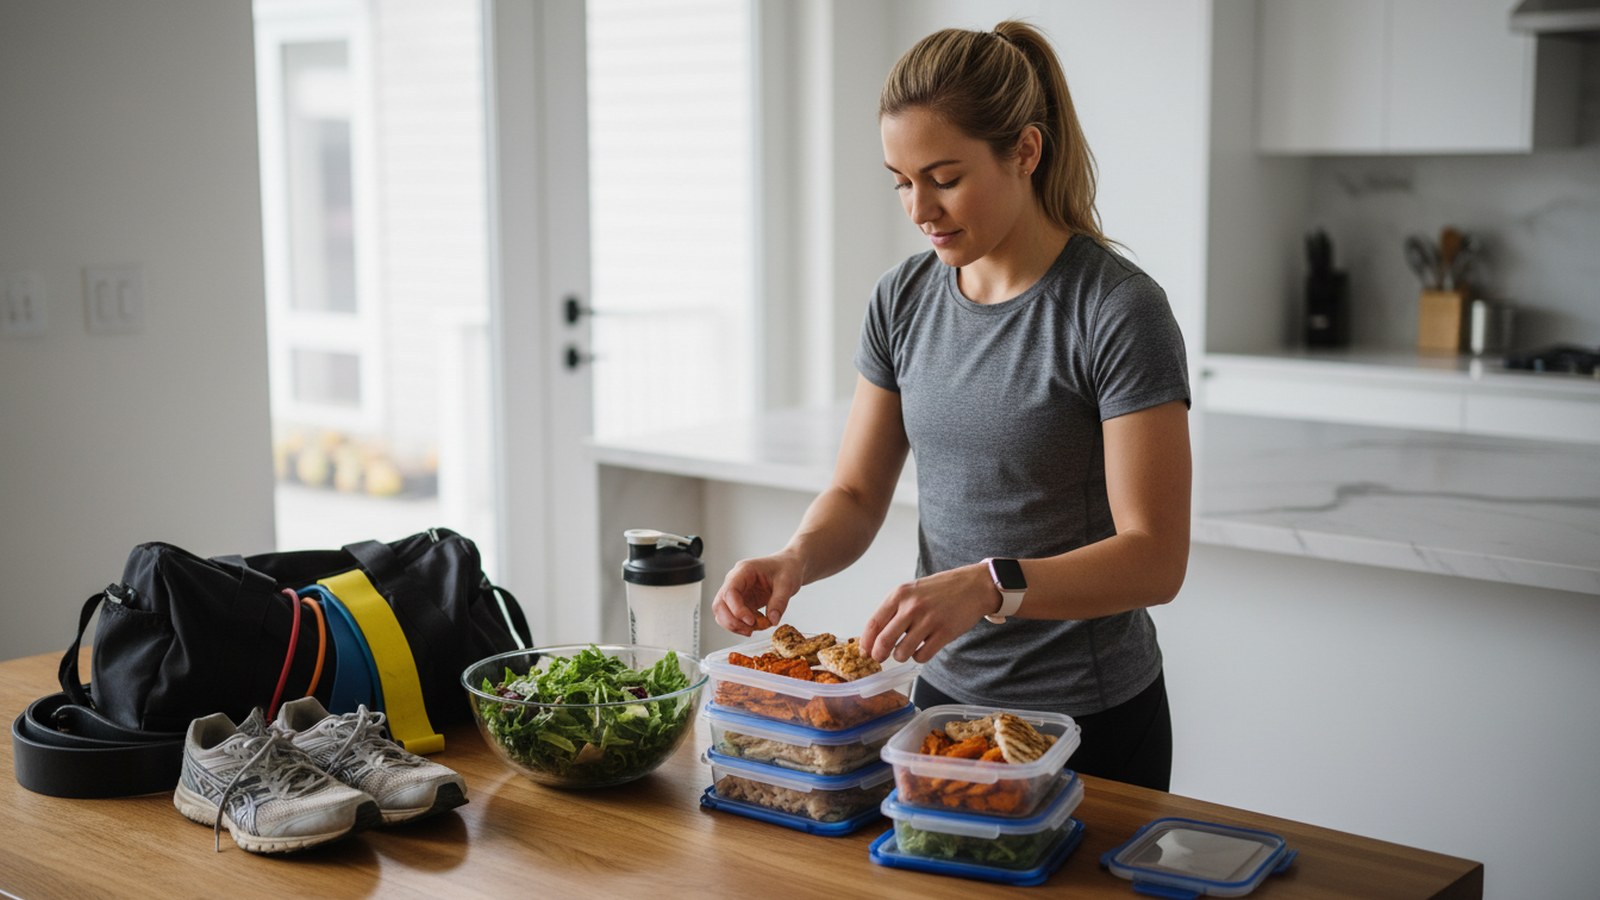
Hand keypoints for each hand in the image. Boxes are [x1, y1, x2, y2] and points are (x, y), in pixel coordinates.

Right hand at [711, 552, 802, 636]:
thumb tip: (772, 620)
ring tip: (753, 630)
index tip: (751, 621)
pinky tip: (757, 625)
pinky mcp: (742, 602)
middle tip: (750, 630)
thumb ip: (779, 602)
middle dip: (731, 621)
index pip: (730, 591)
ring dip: (734, 625)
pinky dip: (742, 625)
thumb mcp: (787, 583)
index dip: (736, 609)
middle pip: (720, 604)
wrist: (790, 566)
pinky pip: (734, 617)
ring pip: (722, 612)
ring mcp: (737, 592)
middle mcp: (735, 581)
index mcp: (743, 571)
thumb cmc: (786, 568)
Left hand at [859, 563, 996, 663]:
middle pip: (884, 641)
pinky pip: (922, 656)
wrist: (972, 586)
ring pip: (902, 652)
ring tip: (906, 649)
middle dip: (879, 655)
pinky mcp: (944, 633)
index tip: (864, 652)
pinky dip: (918, 656)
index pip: (873, 623)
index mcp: (899, 594)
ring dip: (900, 656)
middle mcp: (912, 607)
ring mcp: (929, 620)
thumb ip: (893, 610)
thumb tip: (874, 637)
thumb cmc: (939, 590)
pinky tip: (922, 648)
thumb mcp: (912, 591)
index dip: (866, 642)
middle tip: (880, 658)